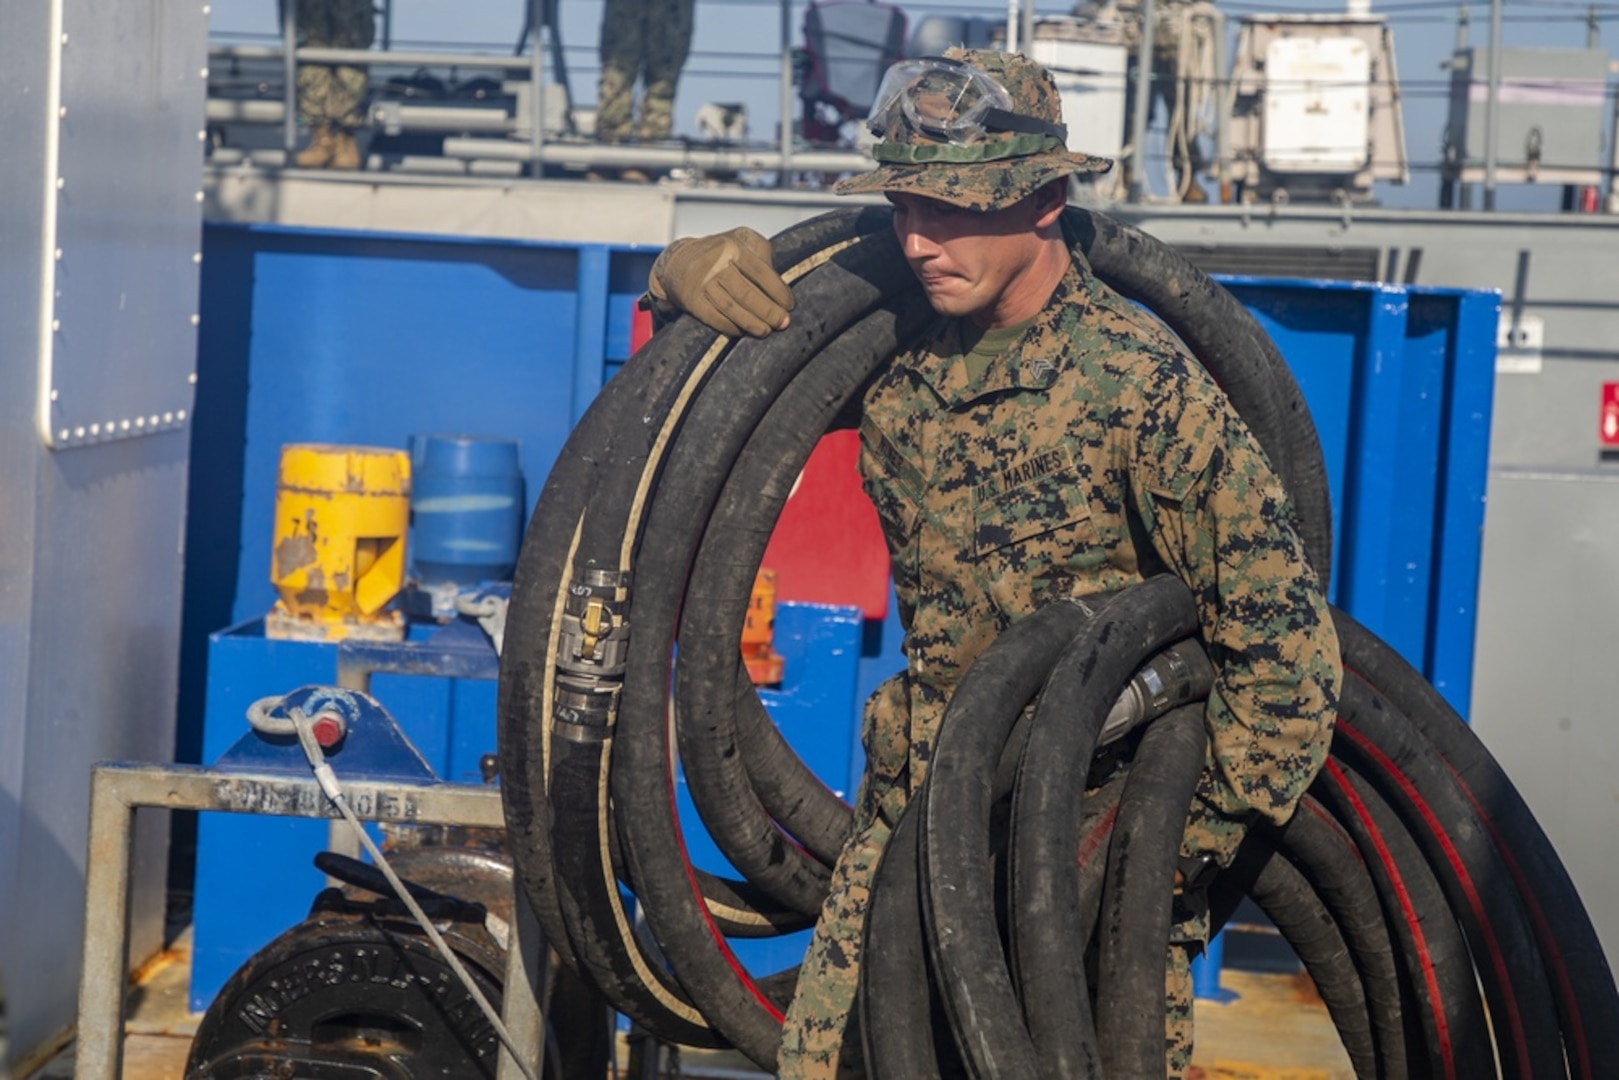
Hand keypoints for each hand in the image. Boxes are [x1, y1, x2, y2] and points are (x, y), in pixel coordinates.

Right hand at [647, 227, 794, 337]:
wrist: (679, 261)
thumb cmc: (721, 252)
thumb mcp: (741, 240)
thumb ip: (762, 254)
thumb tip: (779, 286)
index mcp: (732, 247)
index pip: (760, 272)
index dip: (778, 291)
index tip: (789, 305)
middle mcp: (715, 263)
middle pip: (747, 293)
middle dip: (769, 311)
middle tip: (783, 323)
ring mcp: (701, 283)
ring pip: (731, 307)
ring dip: (752, 323)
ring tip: (766, 331)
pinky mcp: (691, 300)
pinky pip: (714, 318)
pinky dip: (731, 327)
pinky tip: (744, 332)